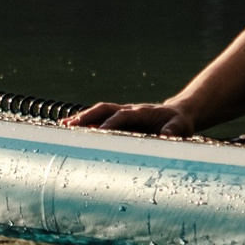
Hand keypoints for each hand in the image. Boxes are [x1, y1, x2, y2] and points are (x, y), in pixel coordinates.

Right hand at [60, 100, 199, 135]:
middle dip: (88, 117)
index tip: (100, 131)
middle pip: (105, 109)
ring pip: (99, 112)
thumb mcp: (181, 127)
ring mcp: (122, 114)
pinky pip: (99, 119)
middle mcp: (129, 110)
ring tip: (63, 126)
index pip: (123, 116)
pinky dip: (84, 123)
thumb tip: (167, 135)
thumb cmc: (179, 123)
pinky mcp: (118, 120)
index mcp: (142, 112)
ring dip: (82, 119)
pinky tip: (68, 129)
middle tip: (71, 126)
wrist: (177, 115)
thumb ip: (174, 131)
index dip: (111, 123)